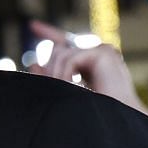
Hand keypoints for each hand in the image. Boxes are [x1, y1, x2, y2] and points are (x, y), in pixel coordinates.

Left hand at [25, 20, 143, 110]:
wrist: (114, 122)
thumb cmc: (93, 112)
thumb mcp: (66, 92)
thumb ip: (50, 79)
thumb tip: (33, 64)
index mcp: (90, 62)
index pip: (66, 43)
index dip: (49, 32)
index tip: (32, 25)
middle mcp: (98, 53)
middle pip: (58, 50)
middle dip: (50, 70)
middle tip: (53, 88)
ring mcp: (102, 51)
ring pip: (61, 53)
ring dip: (57, 75)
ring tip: (64, 92)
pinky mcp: (104, 52)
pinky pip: (71, 58)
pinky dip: (65, 74)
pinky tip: (72, 87)